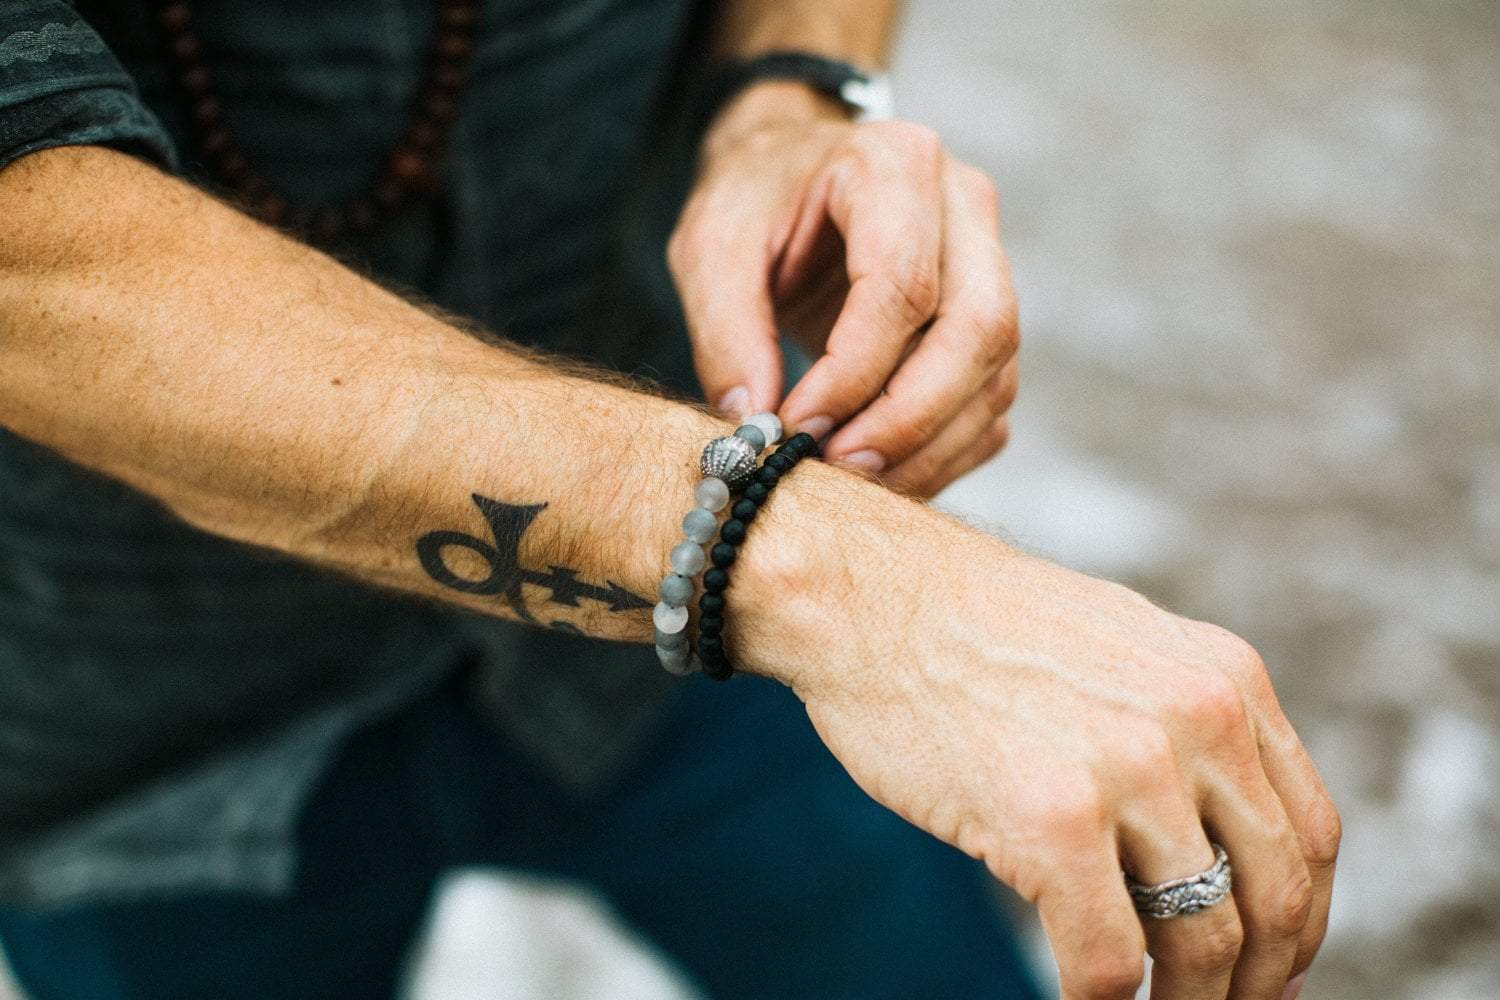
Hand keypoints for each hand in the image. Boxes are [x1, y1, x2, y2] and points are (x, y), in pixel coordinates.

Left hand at [668, 82, 1018, 497]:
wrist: (789, 171)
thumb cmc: (753, 198)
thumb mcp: (710, 248)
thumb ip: (727, 334)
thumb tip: (755, 428)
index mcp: (895, 164)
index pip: (902, 286)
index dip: (854, 373)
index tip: (797, 426)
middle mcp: (964, 206)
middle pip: (979, 329)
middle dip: (908, 419)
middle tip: (837, 469)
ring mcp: (991, 261)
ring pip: (995, 373)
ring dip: (929, 448)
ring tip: (852, 483)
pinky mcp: (990, 318)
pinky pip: (992, 400)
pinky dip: (944, 451)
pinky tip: (883, 473)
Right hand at [743, 478, 1339, 999]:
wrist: (867, 593)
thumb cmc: (972, 628)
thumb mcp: (1119, 648)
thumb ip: (1180, 728)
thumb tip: (1210, 843)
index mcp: (1224, 678)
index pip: (1310, 835)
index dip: (1298, 923)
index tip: (1268, 967)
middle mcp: (1198, 718)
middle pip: (1275, 898)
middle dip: (1255, 980)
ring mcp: (1129, 768)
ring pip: (1203, 942)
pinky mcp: (1052, 819)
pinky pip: (1106, 960)